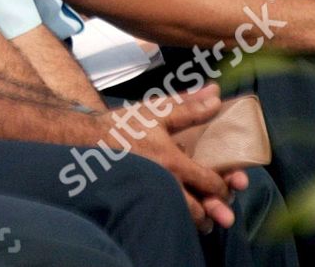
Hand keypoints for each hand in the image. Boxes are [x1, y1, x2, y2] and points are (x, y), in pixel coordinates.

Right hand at [107, 85, 235, 231]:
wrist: (86, 139)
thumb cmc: (123, 125)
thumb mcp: (157, 111)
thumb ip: (189, 106)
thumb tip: (216, 94)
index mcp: (173, 162)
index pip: (209, 183)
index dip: (224, 187)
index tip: (229, 185)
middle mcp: (164, 184)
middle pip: (199, 210)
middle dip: (215, 213)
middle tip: (223, 214)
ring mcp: (151, 195)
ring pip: (182, 218)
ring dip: (197, 220)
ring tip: (205, 220)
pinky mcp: (138, 202)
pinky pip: (164, 216)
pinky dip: (177, 218)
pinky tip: (178, 213)